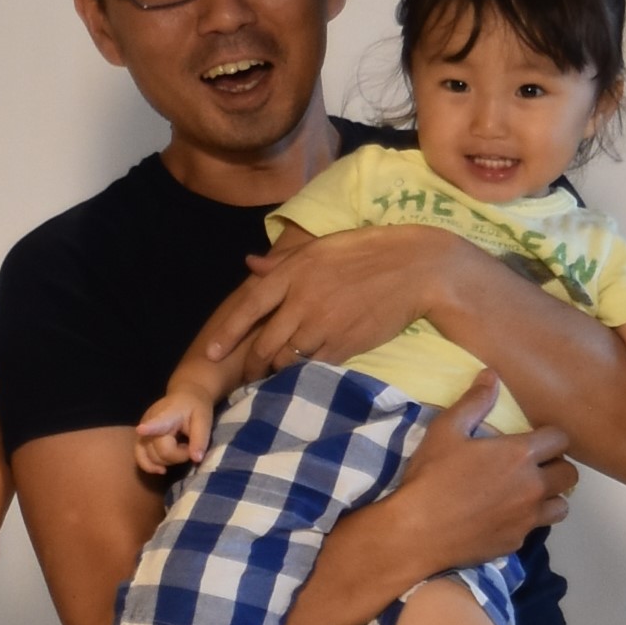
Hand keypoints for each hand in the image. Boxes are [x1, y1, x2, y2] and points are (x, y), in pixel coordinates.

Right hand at [135, 390, 210, 472]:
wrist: (185, 397)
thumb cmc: (195, 408)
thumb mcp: (204, 420)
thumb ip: (200, 439)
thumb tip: (196, 459)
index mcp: (167, 415)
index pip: (157, 422)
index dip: (149, 428)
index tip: (141, 429)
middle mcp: (148, 422)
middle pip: (159, 452)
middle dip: (178, 456)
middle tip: (189, 446)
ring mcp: (142, 432)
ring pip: (150, 458)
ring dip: (167, 461)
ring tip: (179, 449)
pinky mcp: (140, 439)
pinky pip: (140, 458)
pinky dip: (150, 466)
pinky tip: (162, 470)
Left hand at [201, 221, 478, 375]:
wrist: (414, 269)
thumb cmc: (367, 252)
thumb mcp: (320, 247)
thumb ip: (282, 260)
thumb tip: (250, 264)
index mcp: (293, 272)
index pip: (248, 306)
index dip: (227, 332)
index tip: (211, 351)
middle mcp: (302, 300)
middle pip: (263, 343)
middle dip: (251, 364)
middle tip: (246, 374)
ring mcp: (322, 326)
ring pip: (285, 360)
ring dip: (275, 372)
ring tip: (272, 377)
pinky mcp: (343, 346)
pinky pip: (313, 367)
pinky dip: (304, 373)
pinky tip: (303, 375)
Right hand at [389, 375, 576, 565]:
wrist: (416, 532)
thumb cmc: (431, 477)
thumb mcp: (445, 431)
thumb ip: (473, 402)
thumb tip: (491, 376)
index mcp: (520, 454)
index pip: (561, 439)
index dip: (550, 437)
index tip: (535, 440)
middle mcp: (533, 486)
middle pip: (570, 475)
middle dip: (557, 467)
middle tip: (534, 467)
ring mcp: (527, 518)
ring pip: (561, 507)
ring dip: (550, 498)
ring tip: (528, 495)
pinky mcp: (515, 543)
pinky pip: (534, 529)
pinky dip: (526, 522)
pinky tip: (503, 518)